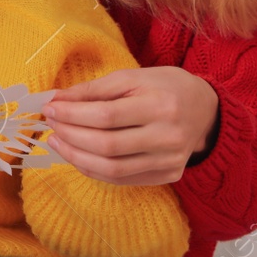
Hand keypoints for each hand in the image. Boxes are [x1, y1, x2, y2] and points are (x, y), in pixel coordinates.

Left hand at [41, 66, 217, 184]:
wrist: (206, 111)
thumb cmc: (166, 87)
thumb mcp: (134, 77)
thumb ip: (95, 89)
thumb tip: (57, 99)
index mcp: (161, 105)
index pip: (107, 115)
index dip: (73, 114)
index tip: (50, 108)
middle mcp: (168, 137)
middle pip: (108, 145)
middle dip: (71, 136)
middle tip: (50, 125)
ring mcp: (169, 161)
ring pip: (113, 168)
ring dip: (77, 157)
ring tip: (57, 142)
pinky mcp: (168, 176)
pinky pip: (122, 179)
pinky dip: (94, 170)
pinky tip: (77, 156)